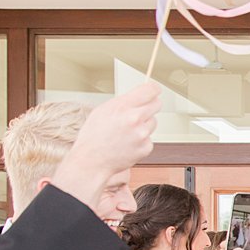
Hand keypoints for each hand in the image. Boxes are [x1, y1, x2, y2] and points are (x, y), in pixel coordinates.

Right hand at [49, 83, 160, 208]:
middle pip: (157, 104)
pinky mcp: (146, 147)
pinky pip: (150, 138)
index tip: (154, 90)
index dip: (153, 89)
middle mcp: (134, 118)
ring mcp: (142, 134)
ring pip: (153, 122)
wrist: (92, 160)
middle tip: (139, 112)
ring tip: (127, 132)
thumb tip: (139, 96)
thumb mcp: (102, 111)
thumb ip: (123, 102)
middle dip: (150, 106)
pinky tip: (128, 143)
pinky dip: (142, 140)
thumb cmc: (94, 136)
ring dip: (144, 125)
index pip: (150, 90)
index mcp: (122, 106)